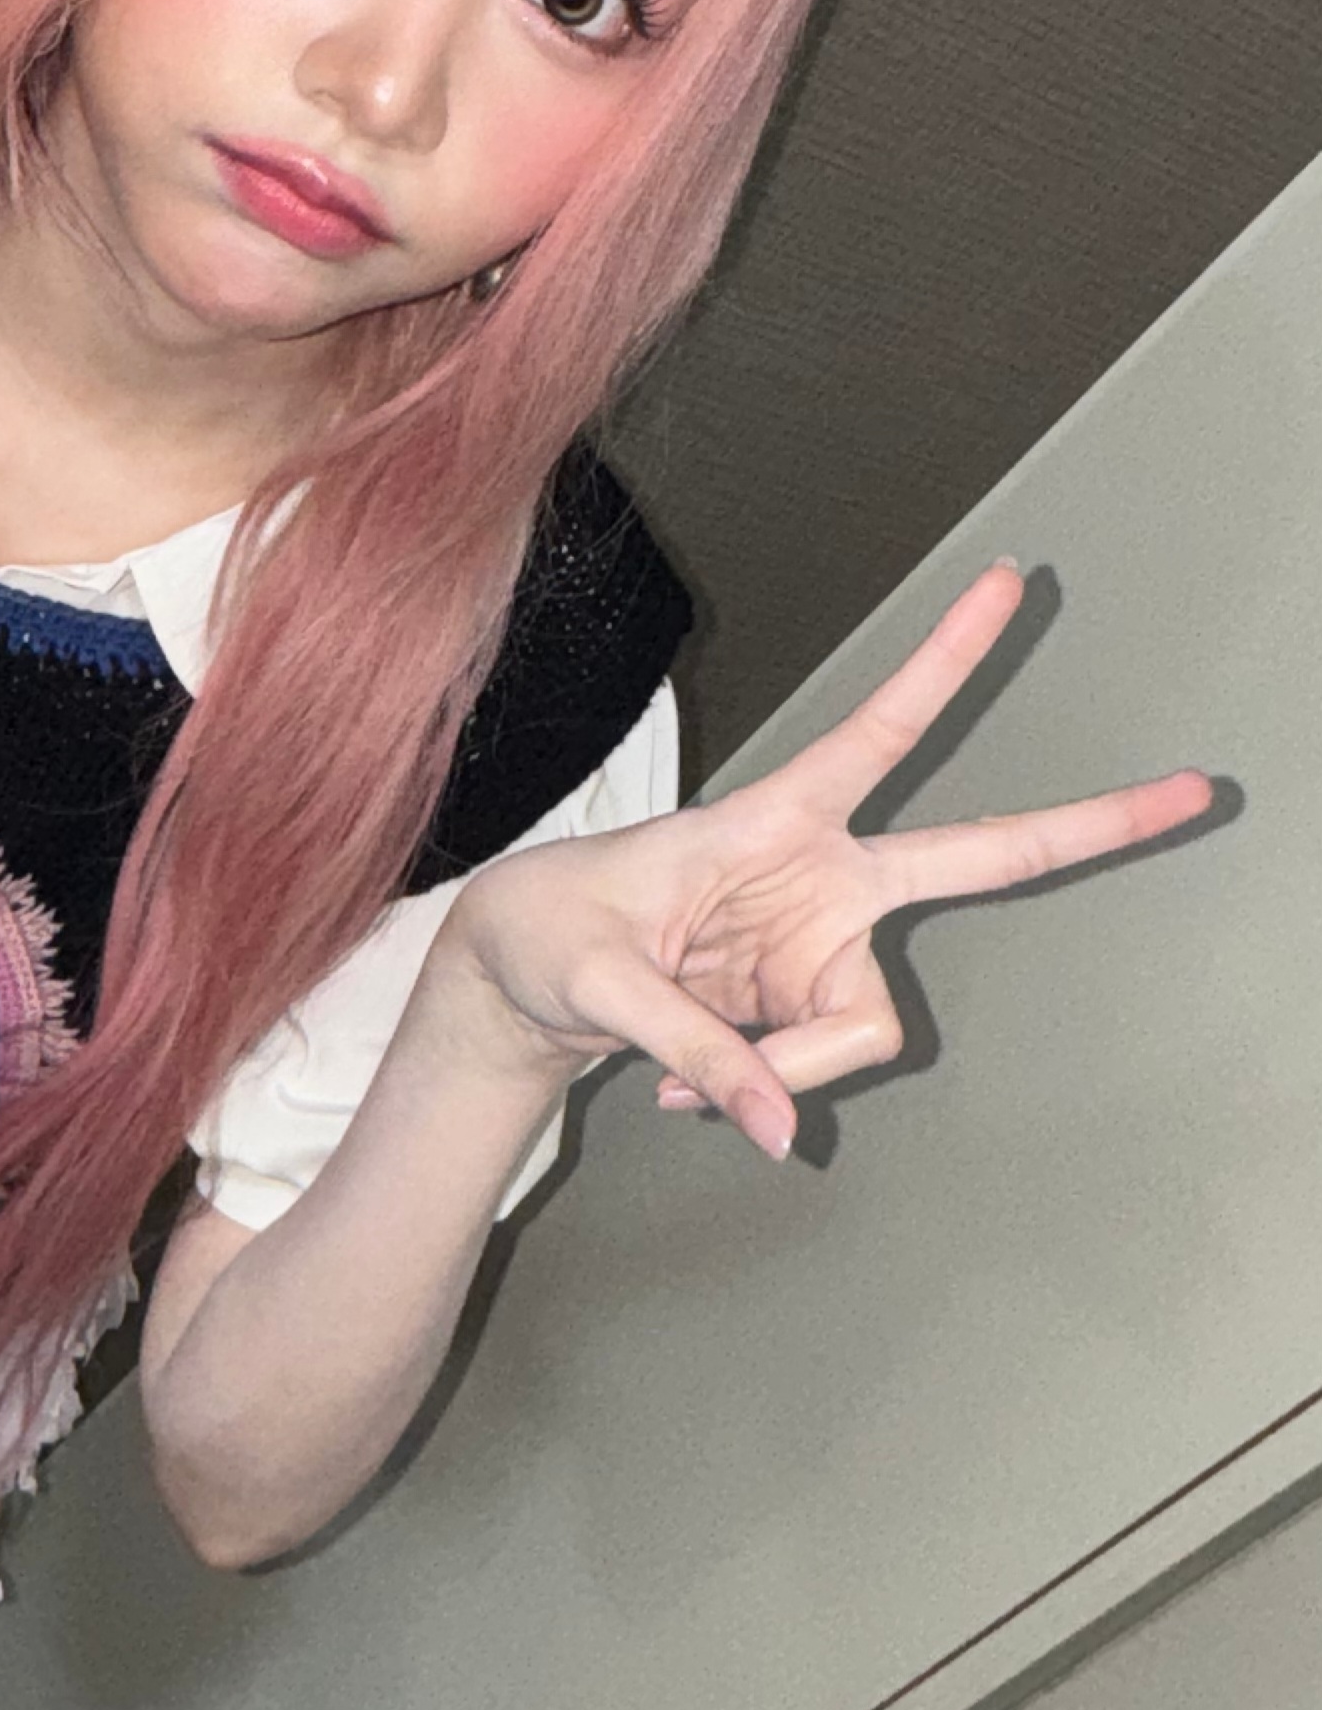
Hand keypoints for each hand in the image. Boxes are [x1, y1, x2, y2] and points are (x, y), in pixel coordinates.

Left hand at [443, 564, 1212, 1159]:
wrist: (516, 982)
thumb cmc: (546, 937)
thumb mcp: (596, 980)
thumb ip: (693, 1048)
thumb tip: (780, 1126)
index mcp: (772, 820)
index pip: (877, 732)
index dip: (943, 660)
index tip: (1007, 583)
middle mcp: (821, 879)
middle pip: (978, 857)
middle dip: (1089, 826)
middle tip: (1193, 789)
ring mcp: (822, 947)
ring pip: (860, 1030)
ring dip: (777, 1069)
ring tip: (679, 1071)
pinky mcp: (807, 1005)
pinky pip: (814, 1069)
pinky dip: (753, 1090)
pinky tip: (690, 1087)